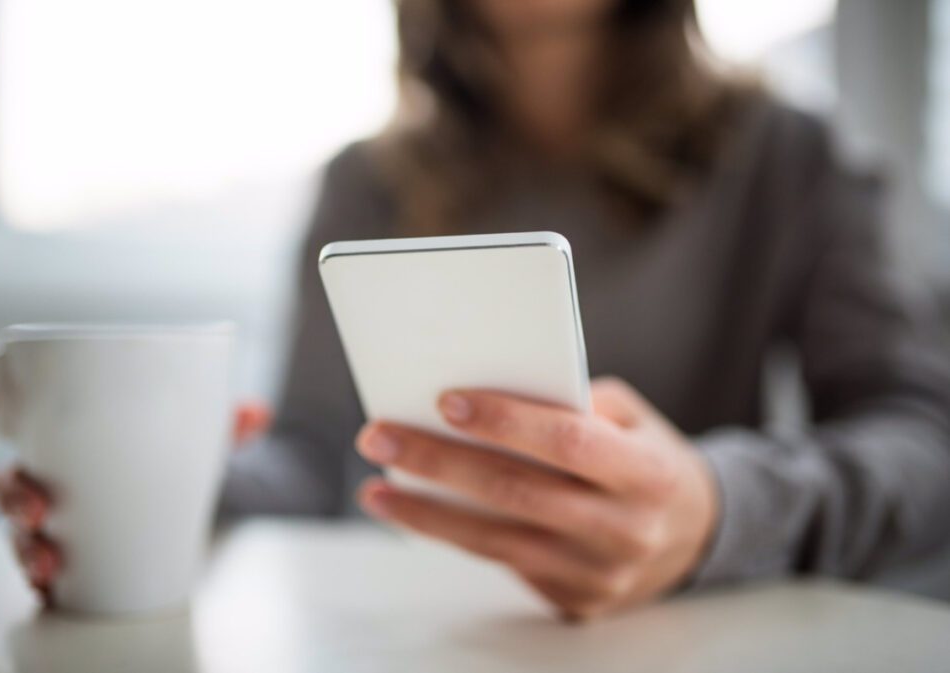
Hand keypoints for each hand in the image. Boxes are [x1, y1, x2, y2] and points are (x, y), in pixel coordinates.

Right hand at [0, 383, 271, 607]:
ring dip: (23, 545)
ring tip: (49, 558)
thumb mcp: (201, 439)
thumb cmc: (176, 464)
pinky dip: (39, 576)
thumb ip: (227, 425)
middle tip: (36, 509)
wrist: (190, 517)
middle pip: (8, 478)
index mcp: (73, 432)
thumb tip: (257, 414)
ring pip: (19, 528)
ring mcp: (57, 517)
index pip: (13, 410)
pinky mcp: (67, 553)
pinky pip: (37, 566)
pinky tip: (51, 583)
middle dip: (10, 493)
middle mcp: (55, 474)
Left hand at [355, 377, 718, 620]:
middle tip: (379, 437)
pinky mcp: (577, 602)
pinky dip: (455, 537)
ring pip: (498, 542)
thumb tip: (487, 398)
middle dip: (439, 462)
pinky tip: (417, 512)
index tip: (444, 400)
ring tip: (377, 486)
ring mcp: (601, 576)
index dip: (506, 420)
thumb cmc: (649, 458)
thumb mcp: (632, 417)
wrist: (698, 535)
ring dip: (426, 513)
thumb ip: (574, 403)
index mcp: (648, 473)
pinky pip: (505, 565)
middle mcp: (627, 530)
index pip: (569, 441)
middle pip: (516, 493)